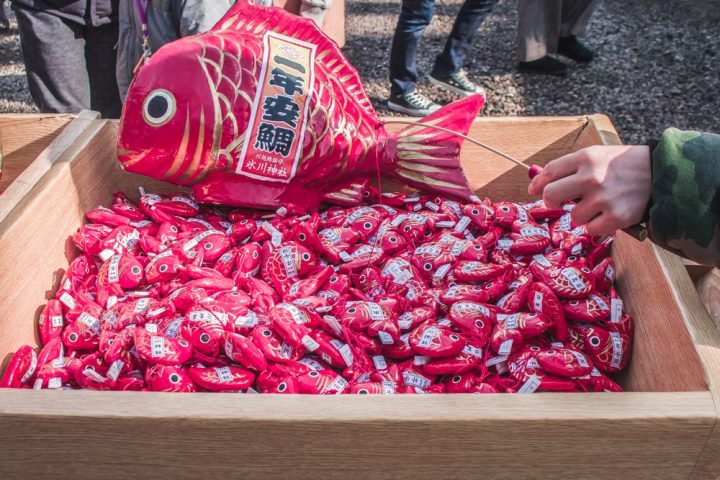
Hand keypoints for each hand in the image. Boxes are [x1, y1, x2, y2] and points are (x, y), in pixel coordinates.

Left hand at [527, 145, 651, 236]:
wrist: (660, 173)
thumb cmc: (623, 166)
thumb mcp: (598, 156)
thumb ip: (571, 167)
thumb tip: (539, 183)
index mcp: (586, 158)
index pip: (550, 172)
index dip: (538, 183)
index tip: (533, 189)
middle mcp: (592, 177)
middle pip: (551, 195)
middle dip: (551, 201)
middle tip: (559, 202)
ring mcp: (603, 198)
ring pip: (573, 216)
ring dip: (583, 214)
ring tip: (599, 205)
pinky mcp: (616, 217)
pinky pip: (591, 229)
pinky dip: (596, 226)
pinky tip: (608, 215)